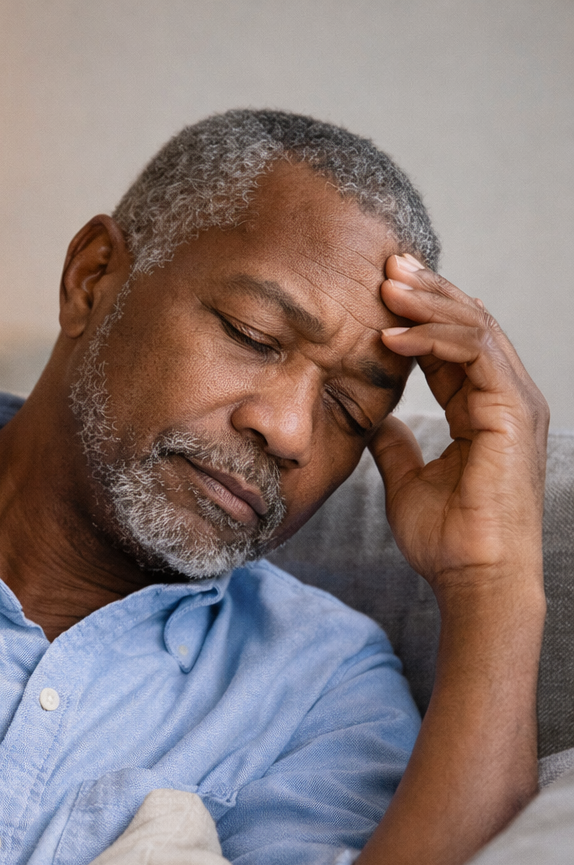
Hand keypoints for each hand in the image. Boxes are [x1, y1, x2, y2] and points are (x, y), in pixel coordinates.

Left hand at [368, 254, 548, 597]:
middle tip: (386, 265)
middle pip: (467, 324)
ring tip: (385, 285)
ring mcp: (514, 402)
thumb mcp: (407, 478)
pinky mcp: (512, 412)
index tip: (377, 291)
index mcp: (483, 409)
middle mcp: (504, 398)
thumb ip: (395, 444)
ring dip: (428, 304)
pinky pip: (475, 355)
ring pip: (474, 328)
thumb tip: (372, 418)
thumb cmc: (446, 537)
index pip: (451, 345)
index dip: (417, 316)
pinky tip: (393, 335)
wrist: (473, 577)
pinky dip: (433, 339)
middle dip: (425, 292)